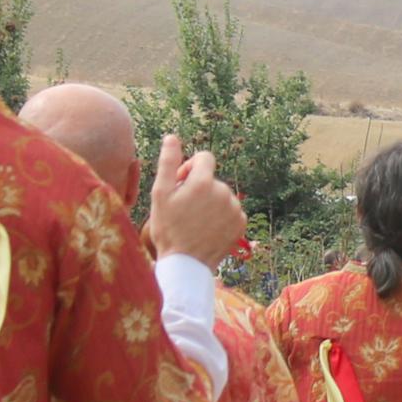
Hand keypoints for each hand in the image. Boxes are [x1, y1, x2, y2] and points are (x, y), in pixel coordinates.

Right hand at [145, 134, 247, 262]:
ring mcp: (235, 209)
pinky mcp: (241, 223)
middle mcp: (224, 192)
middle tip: (184, 208)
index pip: (204, 157)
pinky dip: (220, 216)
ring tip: (195, 221)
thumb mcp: (160, 194)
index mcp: (204, 182)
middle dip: (198, 187)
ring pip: (221, 195)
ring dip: (209, 202)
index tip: (180, 183)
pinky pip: (230, 210)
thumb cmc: (168, 228)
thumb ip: (168, 162)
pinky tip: (207, 228)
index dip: (190, 167)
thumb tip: (172, 137)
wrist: (186, 264)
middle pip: (211, 179)